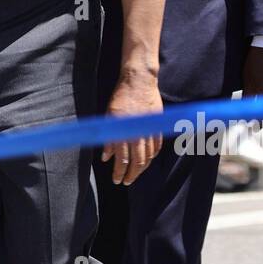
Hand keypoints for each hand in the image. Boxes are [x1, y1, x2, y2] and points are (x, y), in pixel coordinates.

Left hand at [101, 70, 162, 185]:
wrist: (139, 81)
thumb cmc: (120, 97)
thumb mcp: (109, 117)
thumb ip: (108, 138)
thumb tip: (105, 157)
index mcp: (123, 132)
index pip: (122, 160)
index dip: (119, 172)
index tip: (117, 180)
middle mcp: (137, 134)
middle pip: (137, 162)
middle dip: (131, 175)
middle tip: (126, 182)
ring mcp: (149, 131)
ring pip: (148, 157)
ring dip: (142, 168)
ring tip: (136, 174)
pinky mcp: (157, 126)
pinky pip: (157, 146)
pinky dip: (152, 155)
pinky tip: (148, 160)